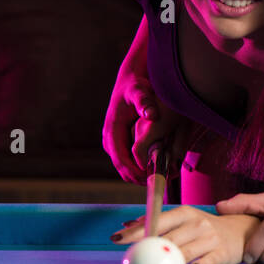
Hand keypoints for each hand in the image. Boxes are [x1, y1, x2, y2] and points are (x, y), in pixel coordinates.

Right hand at [102, 62, 188, 183]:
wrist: (131, 78)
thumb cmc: (135, 85)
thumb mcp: (140, 91)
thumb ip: (145, 102)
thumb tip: (152, 115)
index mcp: (112, 128)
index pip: (120, 157)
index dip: (132, 170)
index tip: (146, 179)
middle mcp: (110, 135)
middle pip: (120, 164)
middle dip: (134, 176)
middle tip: (153, 184)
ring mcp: (114, 137)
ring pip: (123, 162)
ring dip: (135, 172)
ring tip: (153, 180)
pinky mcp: (120, 138)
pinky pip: (126, 156)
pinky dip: (137, 164)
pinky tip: (150, 169)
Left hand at [111, 205, 257, 263]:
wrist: (241, 232)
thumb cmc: (204, 228)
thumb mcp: (183, 219)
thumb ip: (157, 222)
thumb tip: (126, 225)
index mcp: (185, 213)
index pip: (157, 221)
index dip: (136, 231)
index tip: (115, 239)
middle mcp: (198, 223)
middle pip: (168, 238)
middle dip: (147, 248)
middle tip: (130, 259)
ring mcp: (211, 238)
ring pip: (185, 251)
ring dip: (168, 261)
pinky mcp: (223, 253)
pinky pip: (207, 262)